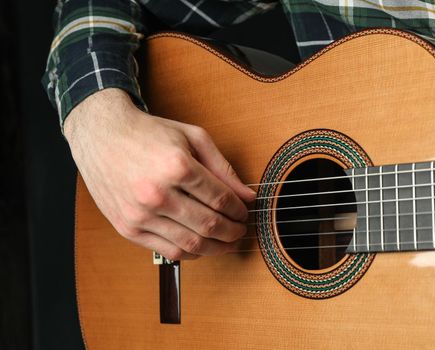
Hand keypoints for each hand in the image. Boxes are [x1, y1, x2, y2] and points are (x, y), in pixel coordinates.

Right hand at [64, 88, 255, 259]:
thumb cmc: (149, 133)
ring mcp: (140, 214)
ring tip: (226, 242)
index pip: (221, 199)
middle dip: (232, 231)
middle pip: (209, 224)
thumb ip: (223, 168)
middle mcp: (157, 193)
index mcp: (176, 166)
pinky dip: (191, 253)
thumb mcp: (192, 137)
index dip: (239, 210)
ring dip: (216, 248)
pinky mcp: (127, 228)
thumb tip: (247, 196)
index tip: (244, 212)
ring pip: (191, 244)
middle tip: (240, 230)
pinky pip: (168, 252)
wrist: (101, 135)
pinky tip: (202, 246)